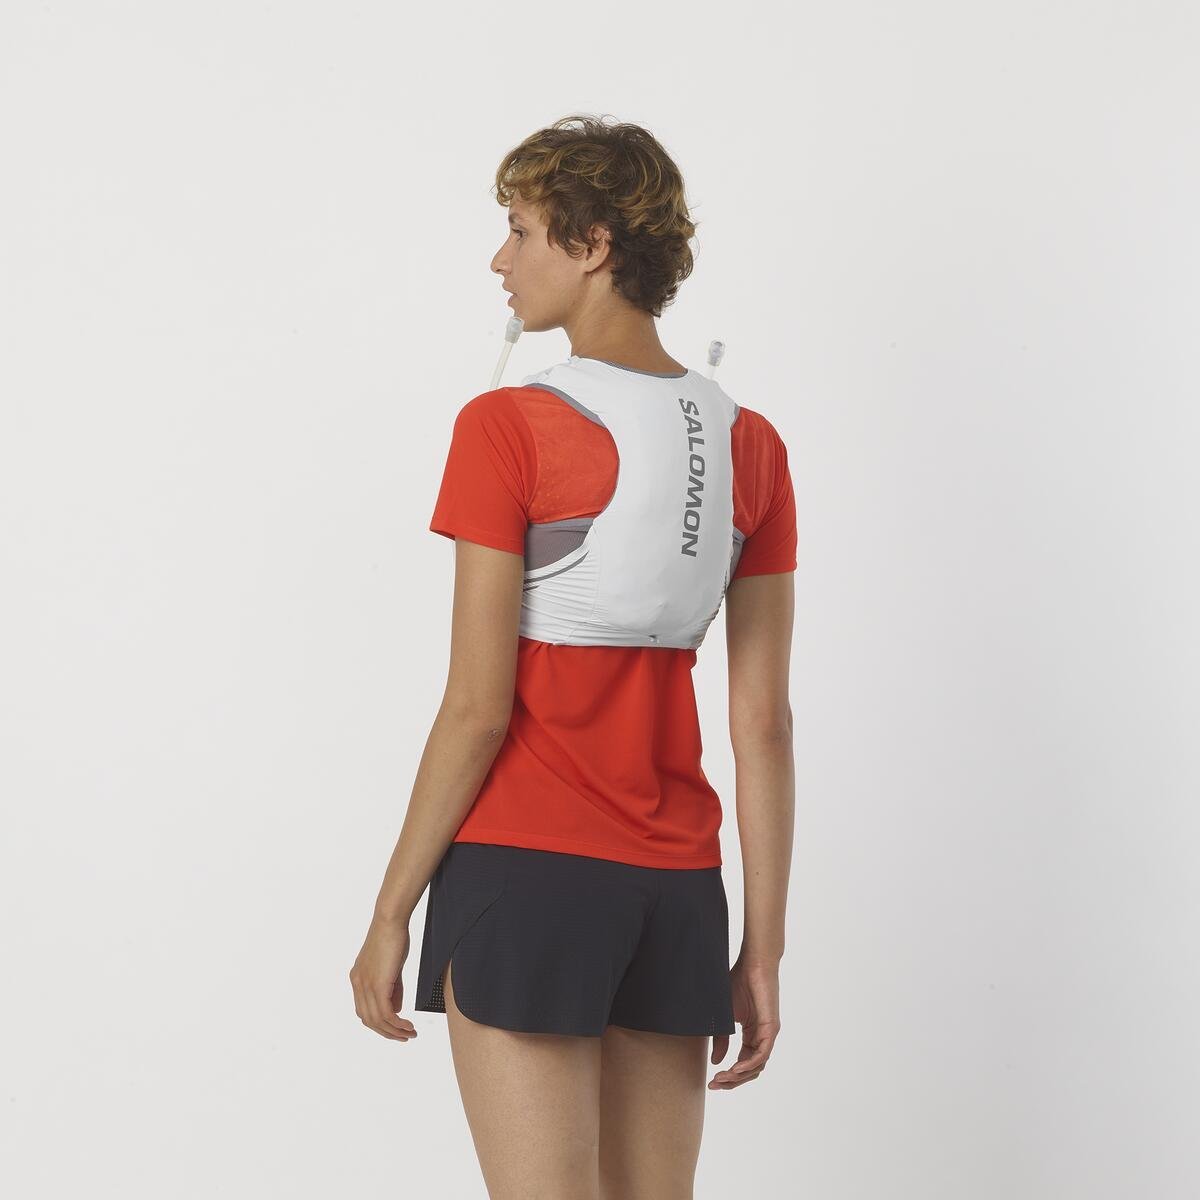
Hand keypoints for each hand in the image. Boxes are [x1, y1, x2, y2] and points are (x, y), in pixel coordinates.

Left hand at [349, 914, 418, 1041]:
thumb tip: (396, 1009)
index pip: (364, 1011)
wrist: (390, 921)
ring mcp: (366, 985)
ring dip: (394, 1031)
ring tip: (409, 1033)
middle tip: (404, 1037)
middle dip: (387, 1032)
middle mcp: (358, 984)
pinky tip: (407, 1025)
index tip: (395, 1029)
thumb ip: (392, 988)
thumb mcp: (391, 967)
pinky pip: (386, 1012)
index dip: (379, 1024)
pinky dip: (397, 1023)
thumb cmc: (393, 937)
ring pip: (377, 1020)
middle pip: (369, 1020)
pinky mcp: (377, 984)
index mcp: (358, 979)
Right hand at [708, 955, 780, 1088]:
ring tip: (722, 1077)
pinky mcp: (771, 1028)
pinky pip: (762, 1054)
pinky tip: (735, 1069)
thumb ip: (721, 1040)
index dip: (728, 1075)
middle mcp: (762, 1037)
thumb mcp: (725, 1016)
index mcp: (752, 1034)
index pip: (743, 1064)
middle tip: (714, 1084)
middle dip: (732, 1081)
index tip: (711, 1081)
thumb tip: (716, 1062)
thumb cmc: (738, 982)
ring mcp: (768, 1034)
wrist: (752, 963)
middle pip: (751, 1070)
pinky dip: (749, 1064)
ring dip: (739, 1076)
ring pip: (757, 1066)